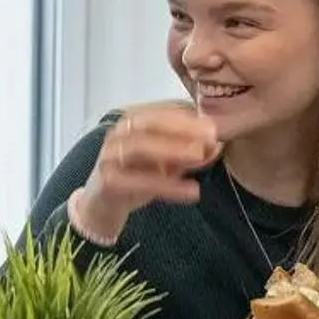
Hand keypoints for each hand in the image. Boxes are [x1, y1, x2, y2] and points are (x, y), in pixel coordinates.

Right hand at [68, 106, 223, 244]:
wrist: (102, 207)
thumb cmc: (136, 178)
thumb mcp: (167, 164)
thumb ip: (189, 154)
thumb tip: (216, 145)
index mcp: (132, 123)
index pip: (159, 112)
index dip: (187, 117)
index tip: (213, 127)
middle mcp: (118, 135)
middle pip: (147, 124)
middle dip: (181, 128)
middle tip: (210, 137)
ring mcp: (109, 157)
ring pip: (138, 147)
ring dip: (172, 150)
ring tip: (199, 157)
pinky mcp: (107, 182)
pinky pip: (137, 181)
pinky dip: (167, 185)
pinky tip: (191, 192)